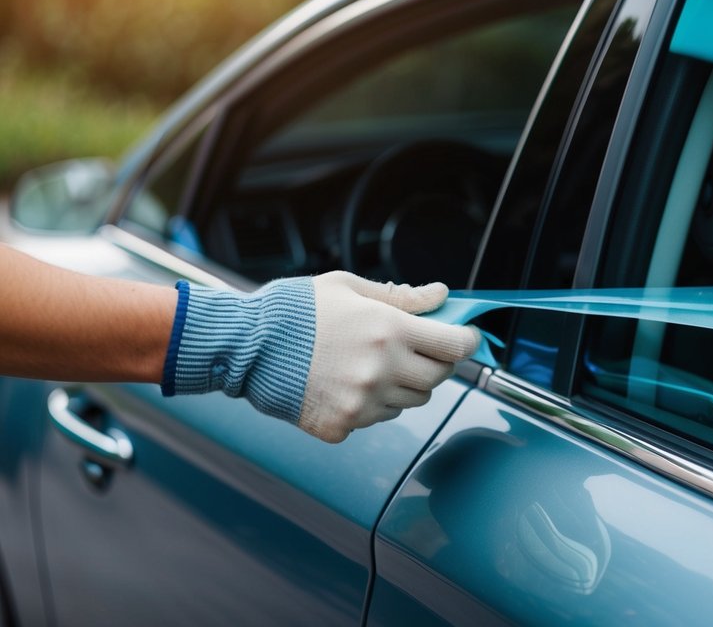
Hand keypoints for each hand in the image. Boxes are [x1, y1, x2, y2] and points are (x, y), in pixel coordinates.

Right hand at [165, 272, 480, 442]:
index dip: (467, 341)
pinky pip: (378, 419)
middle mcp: (381, 370)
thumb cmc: (294, 310)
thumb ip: (402, 296)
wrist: (244, 345)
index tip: (466, 337)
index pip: (455, 346)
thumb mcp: (350, 288)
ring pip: (411, 401)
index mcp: (388, 330)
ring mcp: (362, 402)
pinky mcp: (343, 425)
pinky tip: (347, 383)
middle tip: (415, 348)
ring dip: (404, 384)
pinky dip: (372, 404)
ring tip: (371, 363)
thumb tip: (440, 295)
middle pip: (439, 378)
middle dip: (435, 361)